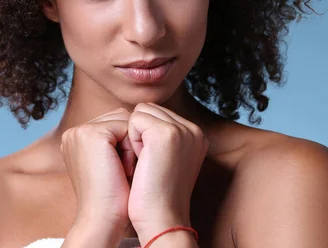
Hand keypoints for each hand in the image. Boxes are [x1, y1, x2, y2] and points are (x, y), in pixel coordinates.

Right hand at [60, 108, 135, 236]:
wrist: (102, 219)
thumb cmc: (113, 197)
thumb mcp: (110, 163)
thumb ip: (114, 141)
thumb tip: (137, 122)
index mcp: (75, 138)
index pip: (112, 122)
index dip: (126, 143)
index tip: (121, 170)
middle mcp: (73, 132)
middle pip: (118, 117)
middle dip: (129, 141)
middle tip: (123, 171)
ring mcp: (80, 131)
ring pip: (123, 120)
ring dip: (131, 143)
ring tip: (123, 169)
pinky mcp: (92, 134)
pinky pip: (126, 126)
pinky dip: (132, 147)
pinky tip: (125, 168)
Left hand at [126, 102, 207, 242]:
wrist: (161, 219)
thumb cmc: (157, 195)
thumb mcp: (166, 160)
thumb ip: (161, 137)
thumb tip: (140, 119)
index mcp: (196, 135)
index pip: (157, 113)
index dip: (144, 135)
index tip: (151, 162)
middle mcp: (194, 129)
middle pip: (149, 109)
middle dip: (140, 132)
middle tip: (146, 162)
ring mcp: (182, 130)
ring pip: (141, 112)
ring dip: (134, 135)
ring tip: (144, 161)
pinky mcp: (166, 133)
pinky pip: (134, 119)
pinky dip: (131, 139)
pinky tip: (141, 160)